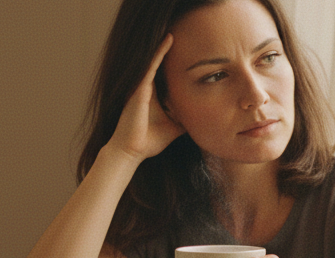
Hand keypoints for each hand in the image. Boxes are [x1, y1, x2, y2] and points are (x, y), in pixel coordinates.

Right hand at [106, 35, 183, 161]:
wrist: (132, 151)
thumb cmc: (149, 141)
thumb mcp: (174, 128)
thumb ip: (185, 119)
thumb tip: (202, 118)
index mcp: (153, 95)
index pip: (166, 74)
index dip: (175, 62)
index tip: (189, 51)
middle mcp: (146, 88)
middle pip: (160, 63)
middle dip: (170, 49)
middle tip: (184, 32)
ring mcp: (141, 86)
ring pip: (155, 60)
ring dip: (166, 46)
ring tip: (177, 29)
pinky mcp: (139, 88)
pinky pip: (150, 65)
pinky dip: (159, 52)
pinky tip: (168, 40)